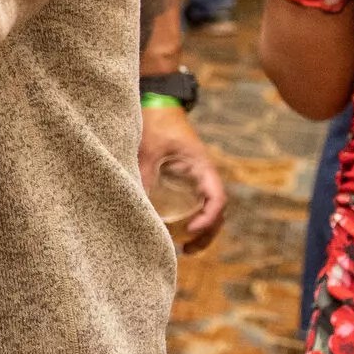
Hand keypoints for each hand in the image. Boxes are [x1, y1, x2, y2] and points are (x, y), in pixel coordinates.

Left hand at [139, 101, 226, 252]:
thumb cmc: (156, 123)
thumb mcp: (148, 149)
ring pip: (206, 209)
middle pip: (216, 211)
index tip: (191, 231)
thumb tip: (136, 204)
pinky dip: (188, 218)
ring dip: (200, 229)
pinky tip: (174, 231)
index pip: (217, 199)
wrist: (157, 103)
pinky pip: (192, 203)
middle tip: (188, 250)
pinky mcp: (183, 179)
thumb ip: (144, 174)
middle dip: (207, 233)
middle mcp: (203, 176)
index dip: (208, 218)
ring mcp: (195, 179)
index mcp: (202, 168)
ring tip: (184, 249)